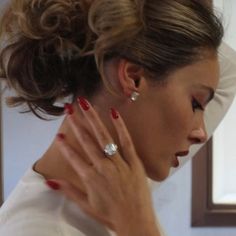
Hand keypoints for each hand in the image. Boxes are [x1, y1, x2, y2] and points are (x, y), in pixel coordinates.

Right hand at [49, 97, 155, 231]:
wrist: (136, 221)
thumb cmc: (110, 214)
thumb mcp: (86, 205)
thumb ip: (68, 191)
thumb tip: (50, 181)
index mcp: (90, 178)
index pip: (73, 158)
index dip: (65, 146)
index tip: (58, 135)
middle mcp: (102, 167)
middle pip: (87, 142)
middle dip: (77, 124)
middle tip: (70, 109)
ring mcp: (119, 163)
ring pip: (104, 137)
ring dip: (93, 119)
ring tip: (85, 104)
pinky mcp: (134, 162)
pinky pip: (126, 141)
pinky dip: (120, 127)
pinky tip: (114, 113)